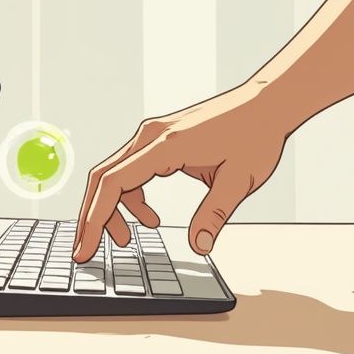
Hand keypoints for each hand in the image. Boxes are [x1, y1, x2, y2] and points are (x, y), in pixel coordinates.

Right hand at [73, 83, 290, 261]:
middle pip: (104, 178)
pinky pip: (132, 169)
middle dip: (93, 217)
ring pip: (115, 174)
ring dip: (115, 209)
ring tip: (128, 239)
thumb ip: (214, 215)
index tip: (86, 247)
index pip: (114, 184)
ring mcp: (153, 135)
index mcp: (166, 146)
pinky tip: (149, 217)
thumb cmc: (255, 135)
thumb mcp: (240, 181)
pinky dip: (132, 196)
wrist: (267, 103)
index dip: (94, 218)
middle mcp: (151, 136)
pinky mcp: (161, 139)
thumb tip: (199, 246)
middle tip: (89, 250)